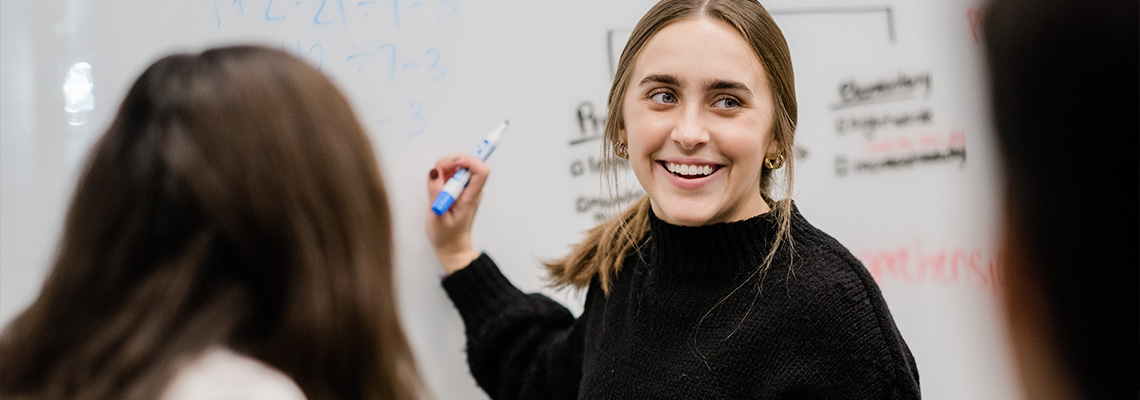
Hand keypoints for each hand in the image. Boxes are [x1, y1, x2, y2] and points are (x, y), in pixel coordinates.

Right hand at [425, 153, 489, 273]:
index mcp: (471, 197)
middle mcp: (472, 190)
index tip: (451, 164)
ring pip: (460, 166)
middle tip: (437, 174)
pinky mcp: (460, 190)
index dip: (467, 161)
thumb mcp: (437, 216)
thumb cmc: (446, 237)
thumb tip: (435, 170)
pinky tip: (438, 189)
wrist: (452, 248)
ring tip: (436, 187)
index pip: (481, 170)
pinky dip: (444, 176)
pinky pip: (454, 174)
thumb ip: (435, 192)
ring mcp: (467, 189)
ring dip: (445, 169)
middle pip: (469, 163)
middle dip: (451, 162)